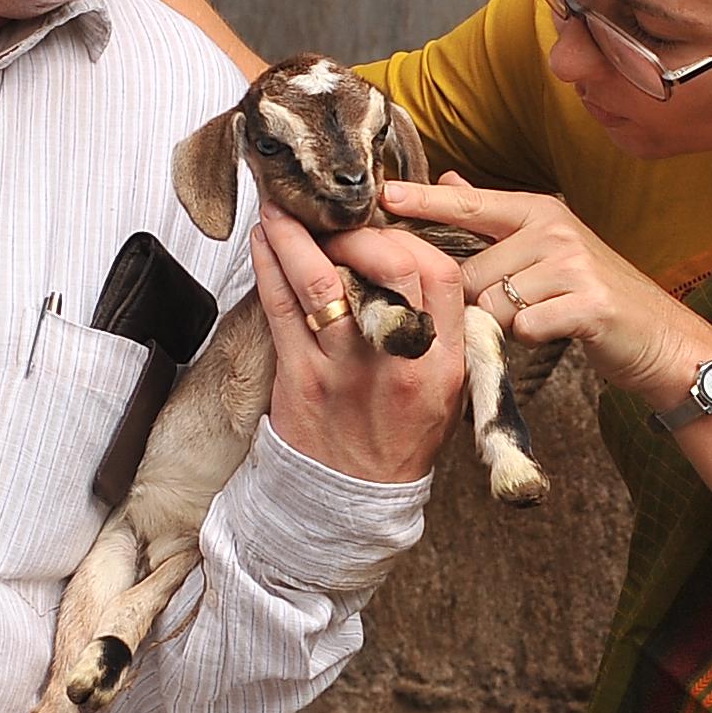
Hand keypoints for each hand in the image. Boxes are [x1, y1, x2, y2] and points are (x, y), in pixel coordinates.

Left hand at [248, 211, 468, 483]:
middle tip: (336, 218)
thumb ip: (442, 331)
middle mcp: (398, 362)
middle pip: (389, 267)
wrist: (354, 505)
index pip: (440, 275)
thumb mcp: (446, 390)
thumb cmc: (400, 440)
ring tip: (283, 207)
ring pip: (322, 280)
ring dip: (297, 233)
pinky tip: (265, 239)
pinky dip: (269, 264)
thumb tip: (421, 263)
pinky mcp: (301, 379)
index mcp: (442, 362)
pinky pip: (281, 307)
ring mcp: (346, 369)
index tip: (384, 231)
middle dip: (359, 229)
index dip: (410, 240)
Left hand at [378, 177, 711, 409]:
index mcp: (538, 211)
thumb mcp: (546, 245)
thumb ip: (494, 218)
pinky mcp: (587, 303)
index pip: (468, 204)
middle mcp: (553, 229)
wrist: (658, 335)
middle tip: (519, 308)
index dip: (423, 202)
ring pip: (495, 305)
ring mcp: (572, 264)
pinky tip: (559, 331)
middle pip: (470, 273)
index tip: (381, 197)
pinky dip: (534, 340)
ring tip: (544, 317)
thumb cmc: (592, 294)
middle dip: (480, 302)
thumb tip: (450, 179)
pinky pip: (526, 329)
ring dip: (509, 324)